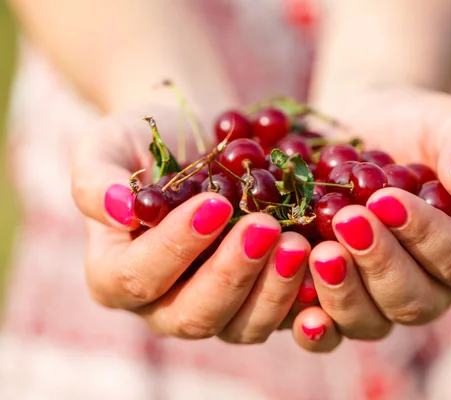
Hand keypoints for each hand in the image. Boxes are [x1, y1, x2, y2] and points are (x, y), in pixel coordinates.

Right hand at [71, 105, 311, 343]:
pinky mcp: (259, 298)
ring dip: (274, 289)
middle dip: (233, 274)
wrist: (197, 141)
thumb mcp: (108, 145)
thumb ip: (96, 179)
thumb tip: (120, 212)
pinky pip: (284, 316)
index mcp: (117, 275)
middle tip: (266, 228)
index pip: (139, 278)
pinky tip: (325, 263)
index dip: (175, 247)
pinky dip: (306, 296)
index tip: (214, 204)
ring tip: (299, 242)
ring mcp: (217, 307)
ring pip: (244, 326)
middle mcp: (165, 304)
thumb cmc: (146, 141)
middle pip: (195, 316)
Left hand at [289, 88, 450, 351]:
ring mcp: (378, 302)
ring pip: (368, 322)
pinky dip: (311, 326)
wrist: (355, 130)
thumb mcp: (445, 121)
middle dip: (379, 262)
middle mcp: (428, 288)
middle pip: (413, 301)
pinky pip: (326, 332)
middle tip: (347, 221)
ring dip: (343, 292)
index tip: (387, 199)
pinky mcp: (333, 302)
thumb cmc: (409, 126)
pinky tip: (295, 306)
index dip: (427, 235)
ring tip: (319, 251)